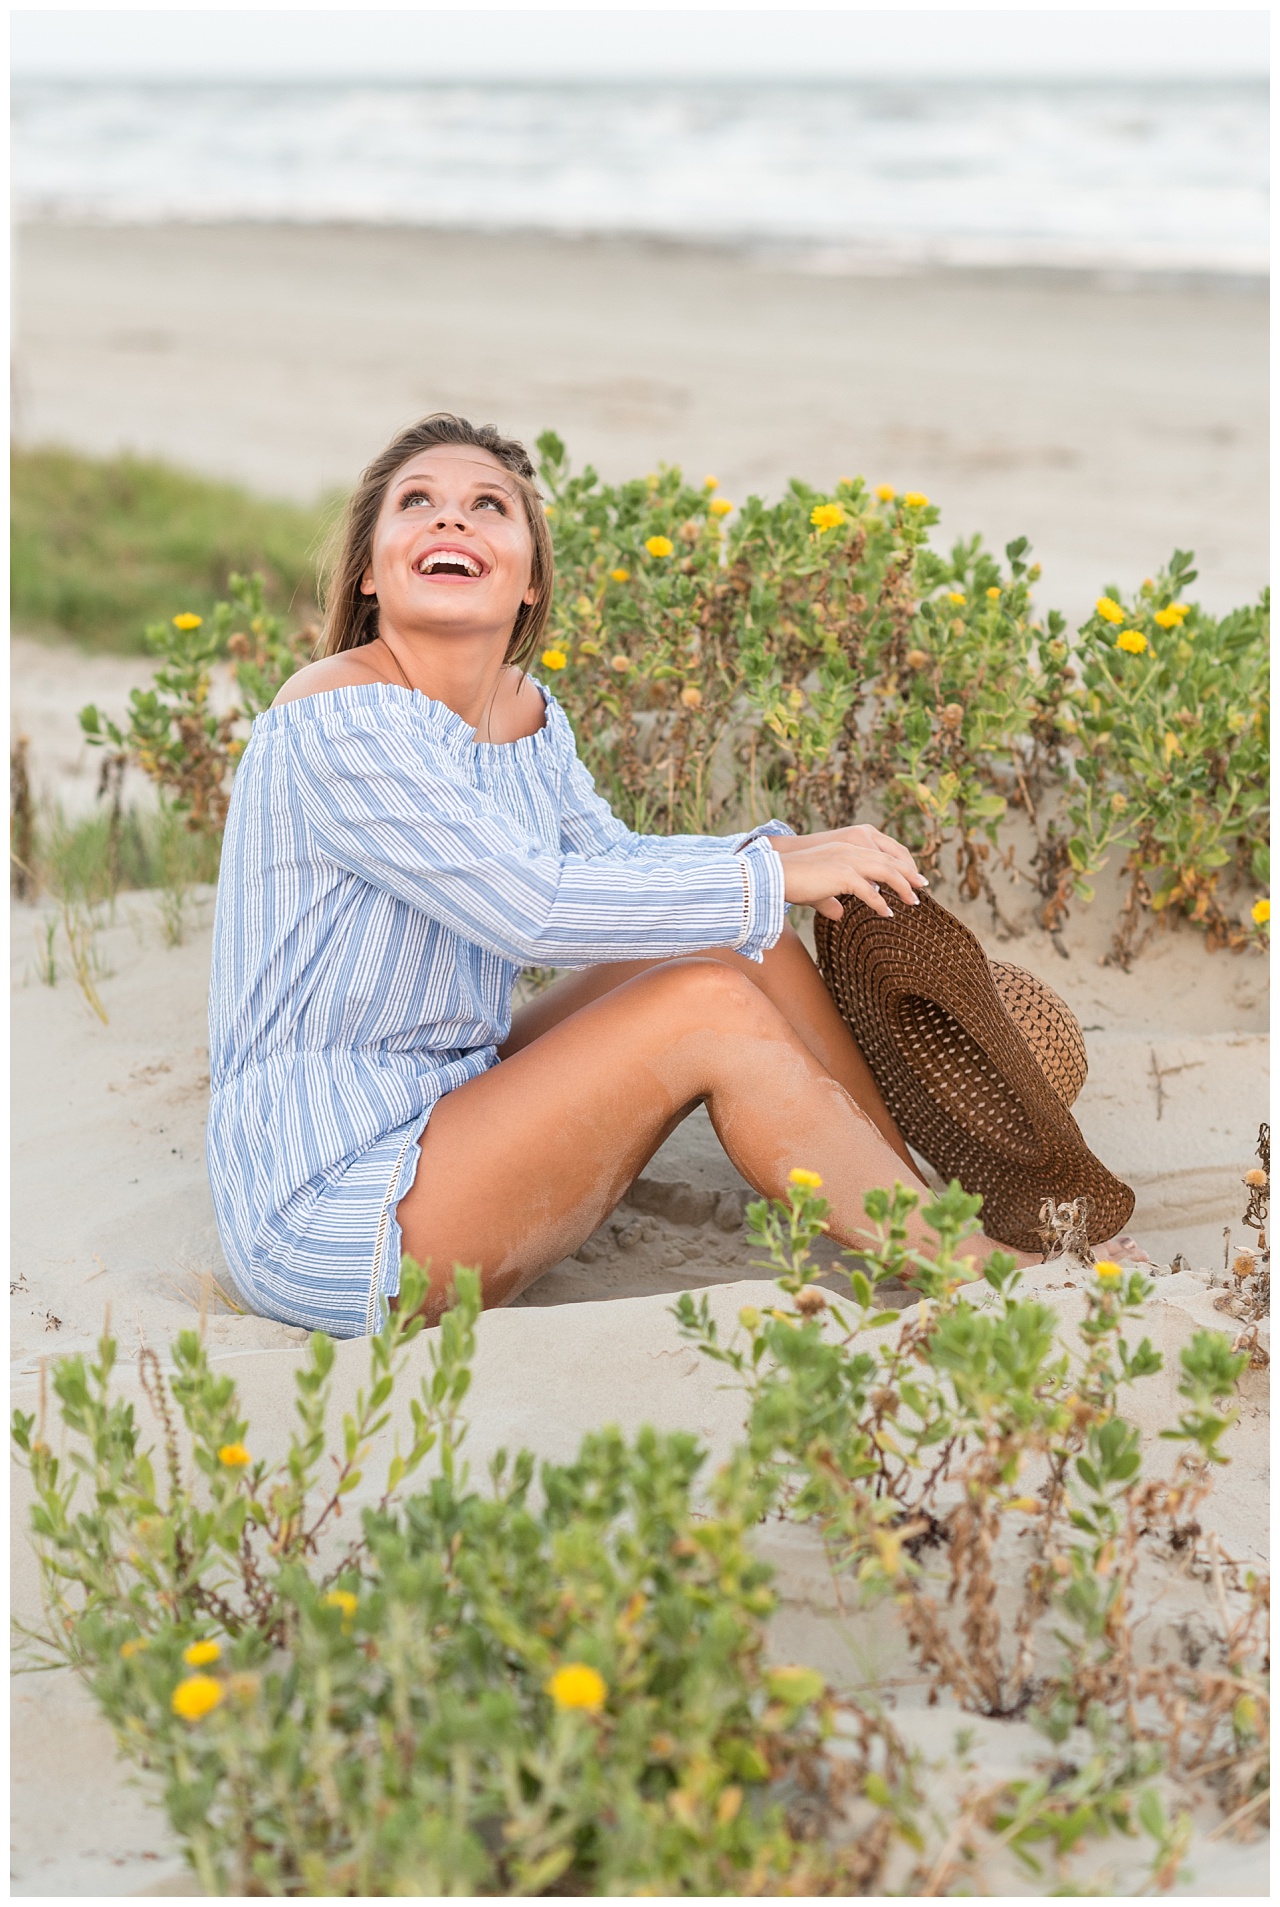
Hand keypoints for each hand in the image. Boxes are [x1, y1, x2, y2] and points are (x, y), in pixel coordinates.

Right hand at [768, 824, 926, 920]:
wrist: (772, 876)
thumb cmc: (790, 883)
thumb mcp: (815, 891)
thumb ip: (830, 900)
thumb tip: (839, 914)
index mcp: (844, 848)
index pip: (880, 853)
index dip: (898, 864)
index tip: (911, 877)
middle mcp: (849, 850)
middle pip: (889, 860)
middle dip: (908, 873)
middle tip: (923, 886)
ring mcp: (846, 860)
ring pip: (885, 872)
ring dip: (903, 887)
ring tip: (914, 901)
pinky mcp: (842, 875)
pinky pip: (869, 890)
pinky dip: (881, 903)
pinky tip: (888, 913)